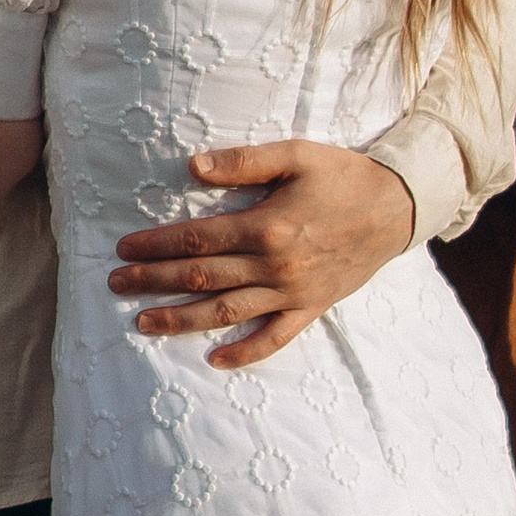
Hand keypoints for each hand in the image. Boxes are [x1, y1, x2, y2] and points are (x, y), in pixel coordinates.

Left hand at [107, 140, 411, 366]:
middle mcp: (274, 267)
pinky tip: (215, 360)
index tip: (123, 248)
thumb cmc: (344, 176)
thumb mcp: (296, 155)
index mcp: (265, 227)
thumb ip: (244, 162)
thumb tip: (193, 166)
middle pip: (201, 278)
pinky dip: (245, 352)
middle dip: (153, 282)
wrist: (399, 207)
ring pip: (226, 312)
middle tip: (116, 284)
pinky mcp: (311, 307)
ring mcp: (292, 292)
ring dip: (181, 320)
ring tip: (144, 323)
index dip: (155, 245)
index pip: (196, 241)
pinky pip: (274, 338)